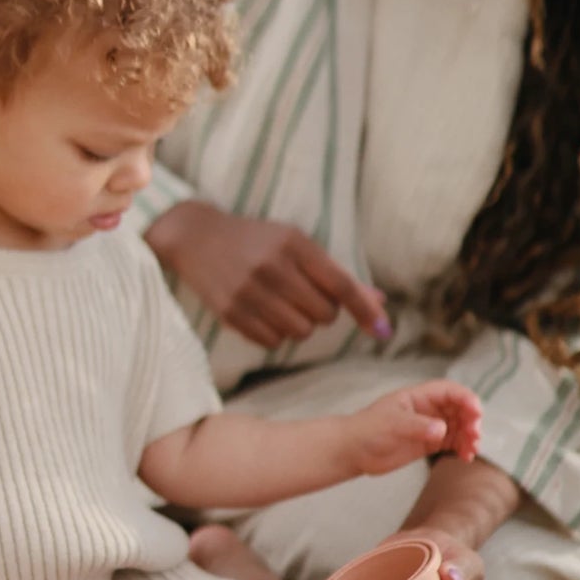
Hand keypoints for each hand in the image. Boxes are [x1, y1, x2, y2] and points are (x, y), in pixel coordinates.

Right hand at [146, 200, 388, 348]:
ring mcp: (248, 292)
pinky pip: (272, 342)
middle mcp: (271, 267)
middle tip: (304, 296)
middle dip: (323, 312)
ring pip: (300, 332)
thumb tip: (380, 303)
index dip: (365, 309)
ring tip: (282, 304)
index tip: (383, 329)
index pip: (340, 285)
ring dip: (299, 324)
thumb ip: (337, 275)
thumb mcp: (296, 244)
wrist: (196, 237)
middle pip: (324, 315)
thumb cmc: (257, 240)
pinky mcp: (230, 313)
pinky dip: (275, 334)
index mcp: (293, 244)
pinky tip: (263, 312)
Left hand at [346, 382, 482, 475]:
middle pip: (458, 408)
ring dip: (469, 436)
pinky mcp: (427, 443)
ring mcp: (428, 426)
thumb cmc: (368, 430)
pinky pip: (451, 442)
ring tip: (471, 450)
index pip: (448, 391)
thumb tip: (442, 429)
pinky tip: (466, 457)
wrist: (353, 451)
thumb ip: (418, 426)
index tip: (476, 412)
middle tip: (474, 435)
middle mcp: (427, 409)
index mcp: (418, 397)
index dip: (465, 398)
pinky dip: (462, 448)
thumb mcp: (392, 424)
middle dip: (471, 419)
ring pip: (458, 426)